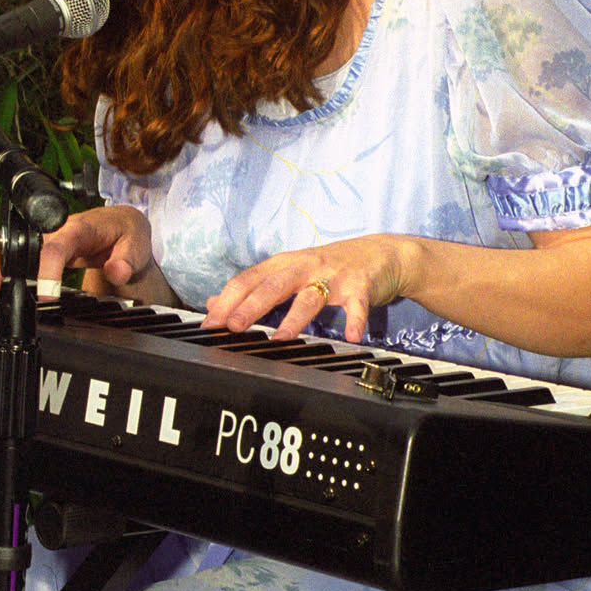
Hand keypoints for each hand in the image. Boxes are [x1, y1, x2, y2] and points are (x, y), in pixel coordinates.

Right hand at [0, 204, 171, 304]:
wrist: (122, 225)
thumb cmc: (126, 233)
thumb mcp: (137, 244)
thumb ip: (127, 258)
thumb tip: (117, 269)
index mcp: (79, 227)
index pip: (58, 245)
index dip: (48, 268)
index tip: (46, 294)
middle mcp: (55, 229)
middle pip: (21, 246)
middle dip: (0, 268)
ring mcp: (43, 236)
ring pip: (8, 247)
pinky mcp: (36, 244)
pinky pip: (7, 251)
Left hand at [204, 237, 414, 344]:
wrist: (380, 253)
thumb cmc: (329, 267)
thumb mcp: (288, 272)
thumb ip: (253, 287)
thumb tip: (213, 303)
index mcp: (283, 265)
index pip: (248, 280)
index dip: (227, 301)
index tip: (210, 323)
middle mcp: (304, 267)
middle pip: (273, 286)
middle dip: (251, 306)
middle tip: (234, 326)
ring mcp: (333, 276)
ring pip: (310, 296)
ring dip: (296, 316)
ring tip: (282, 337)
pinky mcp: (360, 285)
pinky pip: (356, 304)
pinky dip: (355, 319)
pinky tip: (352, 335)